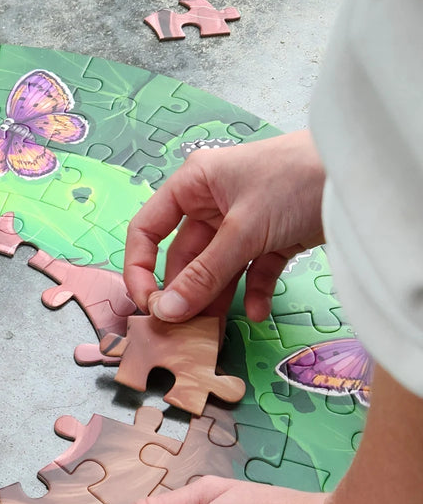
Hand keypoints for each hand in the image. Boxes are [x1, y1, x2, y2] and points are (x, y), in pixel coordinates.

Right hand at [124, 131, 326, 322]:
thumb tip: (166, 311)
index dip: (140, 267)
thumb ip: (203, 275)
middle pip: (183, 256)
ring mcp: (243, 222)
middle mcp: (213, 203)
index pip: (148, 229)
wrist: (363, 173)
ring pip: (216, 269)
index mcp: (194, 185)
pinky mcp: (272, 238)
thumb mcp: (244, 230)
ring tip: (213, 330)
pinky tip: (258, 313)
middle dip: (183, 291)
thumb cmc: (298, 178)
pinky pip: (252, 272)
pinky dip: (253, 293)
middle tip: (182, 327)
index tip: (148, 303)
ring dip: (215, 298)